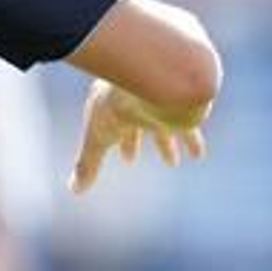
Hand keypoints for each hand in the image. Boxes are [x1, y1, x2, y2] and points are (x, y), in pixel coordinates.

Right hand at [69, 79, 207, 193]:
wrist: (152, 80)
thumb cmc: (118, 105)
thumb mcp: (98, 138)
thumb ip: (88, 165)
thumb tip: (74, 190)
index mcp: (116, 102)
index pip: (120, 126)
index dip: (125, 144)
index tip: (130, 161)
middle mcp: (141, 99)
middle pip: (147, 124)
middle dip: (154, 142)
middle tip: (170, 162)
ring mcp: (164, 101)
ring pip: (171, 123)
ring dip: (176, 142)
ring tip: (190, 158)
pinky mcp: (185, 103)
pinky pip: (191, 122)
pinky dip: (192, 139)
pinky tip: (198, 152)